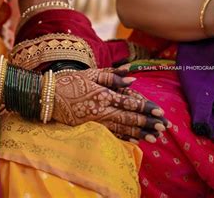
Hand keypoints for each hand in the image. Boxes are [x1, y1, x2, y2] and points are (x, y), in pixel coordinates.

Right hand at [52, 68, 169, 143]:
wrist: (48, 97)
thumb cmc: (70, 82)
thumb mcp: (90, 73)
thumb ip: (112, 75)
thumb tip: (132, 77)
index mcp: (103, 94)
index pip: (129, 102)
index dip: (145, 107)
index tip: (160, 111)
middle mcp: (102, 110)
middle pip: (129, 117)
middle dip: (148, 122)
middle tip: (164, 126)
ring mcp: (97, 121)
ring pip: (123, 128)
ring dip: (141, 132)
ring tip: (155, 136)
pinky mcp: (92, 128)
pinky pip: (112, 134)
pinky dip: (126, 137)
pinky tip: (137, 140)